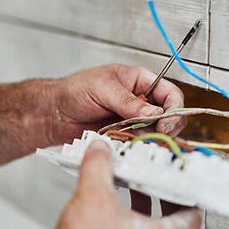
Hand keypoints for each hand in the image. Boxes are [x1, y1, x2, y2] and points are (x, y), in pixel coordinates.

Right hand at [39, 141, 201, 228]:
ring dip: (144, 206)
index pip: (192, 219)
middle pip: (171, 221)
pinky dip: (128, 219)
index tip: (191, 184)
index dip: (194, 198)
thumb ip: (99, 165)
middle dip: (165, 196)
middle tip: (159, 178)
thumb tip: (101, 149)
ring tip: (132, 186)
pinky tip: (109, 207)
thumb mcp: (93, 194)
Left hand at [49, 64, 186, 143]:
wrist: (54, 113)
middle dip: (166, 127)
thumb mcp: (103, 89)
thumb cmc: (74, 91)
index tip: (165, 122)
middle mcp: (142, 101)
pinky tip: (127, 144)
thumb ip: (129, 102)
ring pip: (157, 133)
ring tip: (136, 138)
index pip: (170, 93)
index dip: (174, 108)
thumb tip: (154, 112)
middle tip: (156, 135)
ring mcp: (135, 120)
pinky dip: (137, 146)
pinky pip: (141, 144)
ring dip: (151, 138)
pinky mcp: (126, 136)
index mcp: (141, 81)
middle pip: (170, 116)